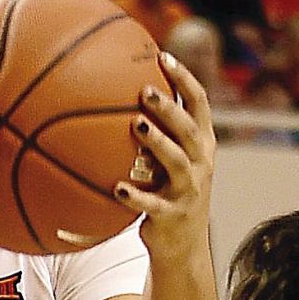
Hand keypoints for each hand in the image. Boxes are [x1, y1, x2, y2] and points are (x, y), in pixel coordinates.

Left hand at [114, 52, 215, 258]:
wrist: (181, 244)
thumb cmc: (163, 190)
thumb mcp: (160, 159)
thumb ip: (145, 131)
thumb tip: (98, 94)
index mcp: (200, 145)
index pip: (199, 104)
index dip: (184, 78)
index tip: (162, 55)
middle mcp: (200, 163)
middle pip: (190, 130)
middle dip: (170, 109)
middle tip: (146, 90)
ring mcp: (189, 190)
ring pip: (179, 162)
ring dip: (158, 142)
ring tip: (136, 125)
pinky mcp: (173, 215)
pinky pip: (153, 204)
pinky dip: (136, 196)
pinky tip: (116, 188)